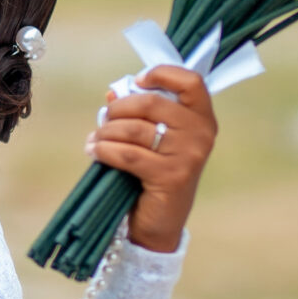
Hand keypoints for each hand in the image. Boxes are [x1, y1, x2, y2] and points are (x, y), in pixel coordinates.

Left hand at [86, 62, 217, 252]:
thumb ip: (138, 114)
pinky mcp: (171, 175)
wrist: (159, 224)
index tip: (138, 81)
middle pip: (151, 102)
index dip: (162, 74)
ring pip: (134, 128)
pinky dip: (104, 150)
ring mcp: (189, 155)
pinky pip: (127, 153)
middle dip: (118, 110)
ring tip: (95, 141)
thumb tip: (113, 91)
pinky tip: (94, 152)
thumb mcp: (151, 141)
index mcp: (202, 119)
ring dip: (105, 133)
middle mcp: (201, 134)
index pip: (191, 82)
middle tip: (104, 121)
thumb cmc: (153, 175)